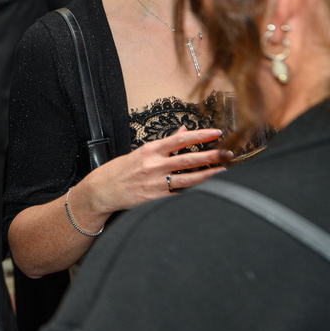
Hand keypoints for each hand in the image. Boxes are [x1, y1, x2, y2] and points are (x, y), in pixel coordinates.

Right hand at [81, 127, 230, 214]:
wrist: (102, 190)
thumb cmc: (120, 170)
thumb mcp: (140, 152)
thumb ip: (164, 144)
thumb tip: (183, 131)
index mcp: (150, 150)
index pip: (180, 139)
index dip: (200, 136)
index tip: (216, 133)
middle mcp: (154, 165)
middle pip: (189, 159)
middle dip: (211, 156)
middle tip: (228, 153)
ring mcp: (156, 183)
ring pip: (189, 179)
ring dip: (208, 175)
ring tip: (224, 170)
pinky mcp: (156, 198)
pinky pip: (180, 194)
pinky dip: (194, 191)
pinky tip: (208, 189)